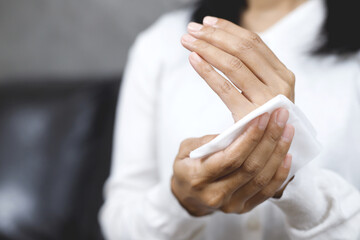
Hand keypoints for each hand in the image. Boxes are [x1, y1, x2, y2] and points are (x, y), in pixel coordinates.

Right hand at [171, 109, 293, 215]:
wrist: (187, 195)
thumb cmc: (186, 167)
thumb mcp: (185, 150)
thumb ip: (207, 141)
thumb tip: (236, 131)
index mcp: (198, 177)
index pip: (230, 158)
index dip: (250, 138)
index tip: (263, 117)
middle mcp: (215, 194)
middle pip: (250, 167)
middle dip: (269, 139)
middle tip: (280, 117)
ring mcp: (231, 204)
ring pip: (261, 179)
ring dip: (278, 153)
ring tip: (288, 131)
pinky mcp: (243, 208)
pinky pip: (267, 192)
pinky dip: (280, 173)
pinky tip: (288, 155)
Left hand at [181, 16, 294, 121]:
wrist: (271, 152)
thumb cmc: (264, 118)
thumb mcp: (266, 91)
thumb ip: (253, 69)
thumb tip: (224, 39)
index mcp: (284, 74)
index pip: (254, 42)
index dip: (228, 29)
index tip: (207, 22)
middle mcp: (280, 83)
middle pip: (243, 49)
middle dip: (214, 35)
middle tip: (191, 29)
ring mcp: (267, 100)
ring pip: (234, 64)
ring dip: (207, 48)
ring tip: (187, 41)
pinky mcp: (250, 116)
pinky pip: (225, 88)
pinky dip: (208, 71)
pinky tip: (193, 60)